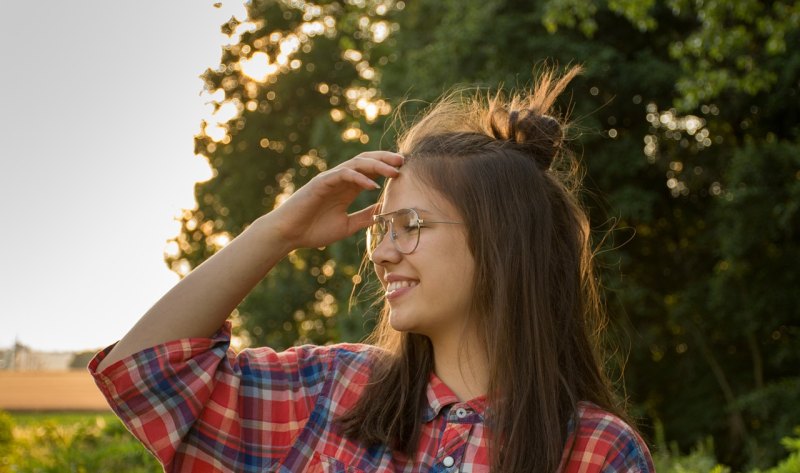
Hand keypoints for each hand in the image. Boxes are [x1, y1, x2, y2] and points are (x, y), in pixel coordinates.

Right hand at [268, 151, 402, 249]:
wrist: (289, 235)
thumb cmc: (314, 230)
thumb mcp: (348, 225)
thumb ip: (366, 216)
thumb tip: (386, 211)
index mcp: (348, 188)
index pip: (372, 171)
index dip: (388, 168)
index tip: (407, 170)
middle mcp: (341, 180)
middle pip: (367, 161)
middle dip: (386, 159)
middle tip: (404, 161)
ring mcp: (330, 179)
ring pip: (357, 164)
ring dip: (377, 165)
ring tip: (393, 170)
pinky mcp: (321, 183)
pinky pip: (342, 175)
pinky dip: (358, 178)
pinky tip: (372, 185)